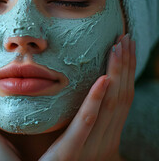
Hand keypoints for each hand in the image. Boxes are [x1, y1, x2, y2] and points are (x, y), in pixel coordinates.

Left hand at [40, 34, 135, 160]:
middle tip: (126, 37)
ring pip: (111, 104)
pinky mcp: (75, 148)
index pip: (117, 98)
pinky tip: (104, 79)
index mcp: (101, 134)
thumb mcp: (66, 140)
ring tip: (120, 47)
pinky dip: (98, 100)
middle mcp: (102, 138)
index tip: (123, 47)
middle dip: (125, 66)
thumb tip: (60, 92)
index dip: (123, 72)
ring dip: (118, 73)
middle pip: (119, 96)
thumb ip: (71, 121)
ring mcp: (92, 144)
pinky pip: (89, 121)